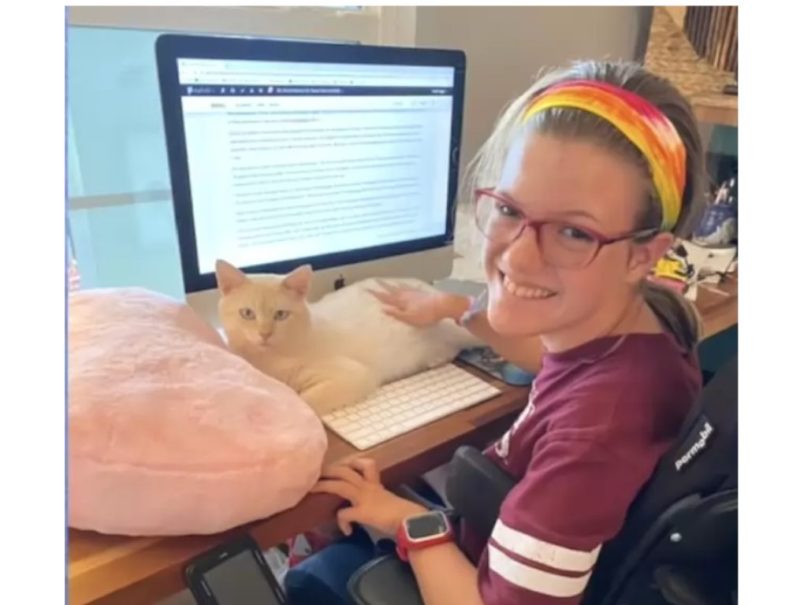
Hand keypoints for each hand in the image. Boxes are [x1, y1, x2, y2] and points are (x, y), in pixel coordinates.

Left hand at [312, 458, 426, 535]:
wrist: (411, 520)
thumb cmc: (404, 513)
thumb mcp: (389, 501)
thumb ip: (379, 499)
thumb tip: (373, 508)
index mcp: (376, 483)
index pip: (366, 464)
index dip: (353, 462)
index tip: (341, 465)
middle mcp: (368, 486)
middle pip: (346, 470)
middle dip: (329, 469)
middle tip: (316, 471)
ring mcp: (364, 497)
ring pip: (340, 485)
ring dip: (324, 486)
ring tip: (312, 489)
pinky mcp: (362, 511)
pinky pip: (345, 514)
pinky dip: (342, 522)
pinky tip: (347, 530)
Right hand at [368, 281, 465, 327]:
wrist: (443, 305)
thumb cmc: (426, 315)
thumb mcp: (409, 318)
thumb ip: (396, 313)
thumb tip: (382, 309)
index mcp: (401, 302)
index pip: (385, 297)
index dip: (375, 293)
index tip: (366, 289)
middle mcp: (405, 295)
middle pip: (391, 290)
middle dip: (381, 286)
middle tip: (373, 281)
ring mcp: (413, 293)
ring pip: (399, 287)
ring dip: (391, 285)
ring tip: (385, 281)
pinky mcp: (420, 292)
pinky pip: (408, 287)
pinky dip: (403, 285)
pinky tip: (404, 285)